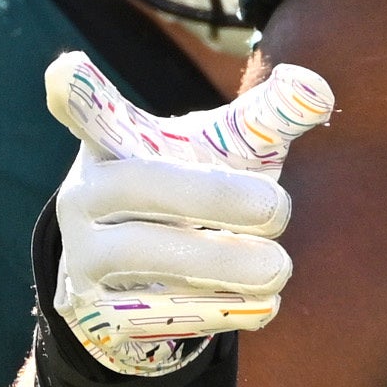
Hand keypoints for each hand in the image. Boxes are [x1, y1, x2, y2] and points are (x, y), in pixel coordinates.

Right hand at [41, 54, 333, 374]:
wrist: (142, 281)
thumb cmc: (191, 196)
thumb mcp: (223, 155)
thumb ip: (267, 121)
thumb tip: (316, 89)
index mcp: (113, 145)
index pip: (91, 111)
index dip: (79, 93)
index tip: (69, 70)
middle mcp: (85, 197)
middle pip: (136, 185)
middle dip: (212, 195)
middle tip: (279, 207)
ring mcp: (83, 257)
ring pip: (139, 254)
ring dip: (220, 261)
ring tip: (280, 267)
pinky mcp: (98, 316)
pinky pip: (154, 315)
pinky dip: (216, 309)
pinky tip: (264, 304)